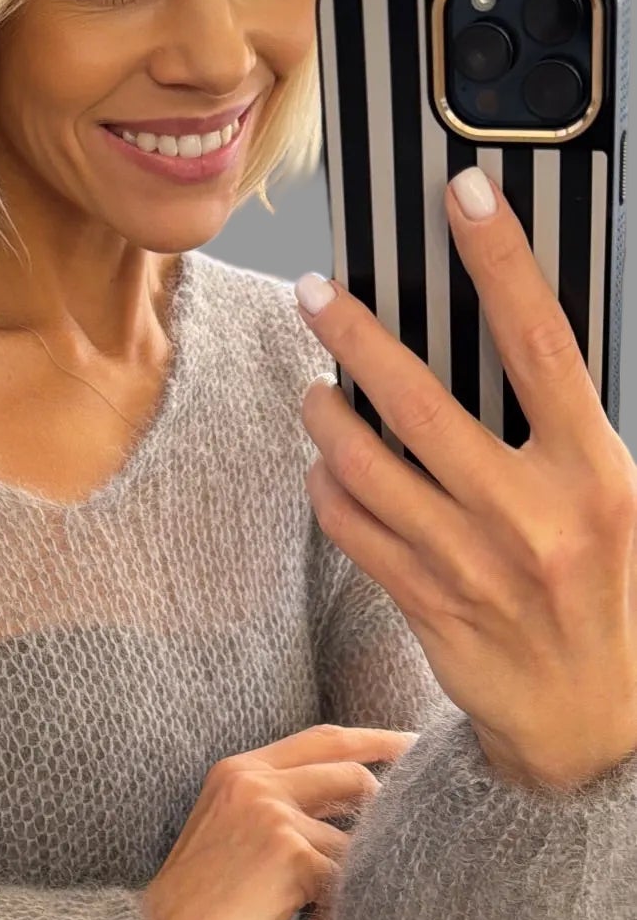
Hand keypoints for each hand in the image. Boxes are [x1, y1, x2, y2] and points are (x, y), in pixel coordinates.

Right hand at [140, 724, 417, 919]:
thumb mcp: (230, 835)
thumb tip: (358, 804)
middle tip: (407, 839)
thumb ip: (279, 809)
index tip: (416, 744)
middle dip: (387, 810)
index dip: (377, 739)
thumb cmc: (196, 910)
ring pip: (355, 840)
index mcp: (239, 771)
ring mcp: (272, 815)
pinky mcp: (288, 857)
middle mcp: (255, 782)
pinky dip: (338, 915)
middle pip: (353, 775)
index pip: (325, 738)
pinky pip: (346, 879)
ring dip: (348, 885)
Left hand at [296, 167, 636, 791]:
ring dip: (327, 417)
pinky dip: (330, 491)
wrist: (594, 724)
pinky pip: (355, 531)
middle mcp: (535, 514)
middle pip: (424, 400)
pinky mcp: (428, 606)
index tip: (464, 195)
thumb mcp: (618, 501)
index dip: (502, 260)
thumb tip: (504, 339)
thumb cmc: (609, 593)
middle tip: (315, 292)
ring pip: (369, 467)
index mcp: (597, 472)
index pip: (543, 342)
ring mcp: (475, 564)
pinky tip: (325, 468)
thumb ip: (564, 430)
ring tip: (314, 388)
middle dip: (358, 336)